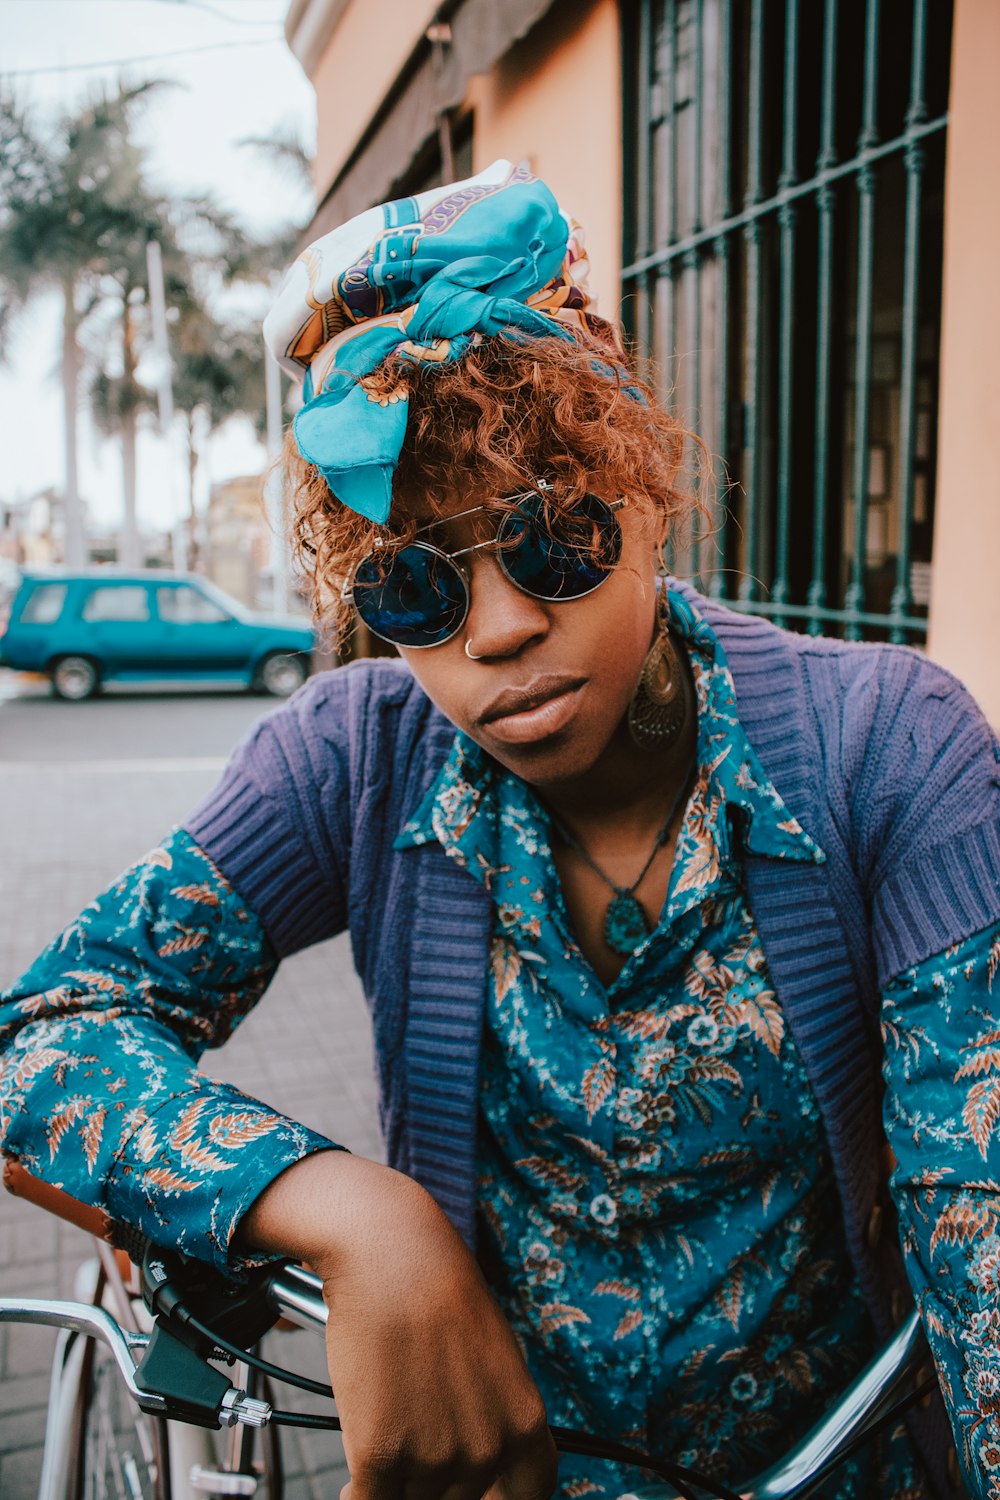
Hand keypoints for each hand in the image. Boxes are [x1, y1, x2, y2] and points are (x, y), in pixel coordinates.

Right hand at [238, 1151, 556, 1499]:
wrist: (393, 1258)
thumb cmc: (437, 1291)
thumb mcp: (494, 1354)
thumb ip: (493, 1413)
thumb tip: (480, 1459)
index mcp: (524, 1422)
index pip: (530, 1495)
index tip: (483, 1497)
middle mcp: (486, 1449)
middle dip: (434, 1486)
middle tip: (414, 1461)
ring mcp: (434, 1457)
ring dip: (395, 1486)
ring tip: (384, 1457)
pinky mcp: (381, 1456)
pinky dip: (357, 1496)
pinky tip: (354, 1484)